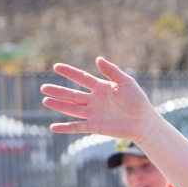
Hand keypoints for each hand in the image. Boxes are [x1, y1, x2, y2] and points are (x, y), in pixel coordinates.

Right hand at [41, 58, 160, 143]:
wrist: (144, 122)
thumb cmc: (138, 101)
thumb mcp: (126, 82)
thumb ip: (112, 71)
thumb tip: (98, 59)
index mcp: (101, 88)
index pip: (81, 78)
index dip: (69, 72)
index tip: (56, 66)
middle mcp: (94, 100)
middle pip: (72, 94)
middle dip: (58, 91)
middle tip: (43, 87)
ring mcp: (93, 113)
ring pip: (71, 109)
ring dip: (58, 105)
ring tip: (45, 101)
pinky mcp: (95, 126)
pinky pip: (77, 127)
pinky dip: (65, 128)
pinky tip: (53, 127)